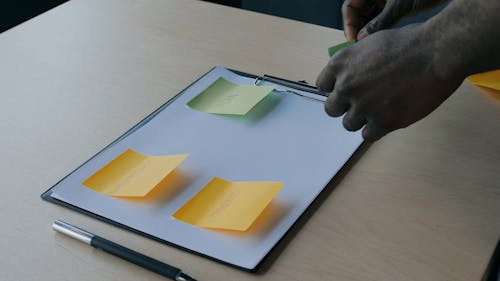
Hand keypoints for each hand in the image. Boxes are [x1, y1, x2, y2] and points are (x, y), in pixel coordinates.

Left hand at [316, 24, 463, 140]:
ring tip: (380, 108)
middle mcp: (346, 86)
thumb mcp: (371, 43)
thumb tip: (349, 74)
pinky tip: (387, 119)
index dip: (334, 89)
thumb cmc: (409, 44)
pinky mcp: (382, 122)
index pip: (322, 86)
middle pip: (331, 109)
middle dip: (345, 106)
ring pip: (348, 124)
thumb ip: (354, 62)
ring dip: (362, 119)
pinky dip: (375, 130)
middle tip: (362, 102)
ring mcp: (363, 106)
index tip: (345, 92)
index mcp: (341, 64)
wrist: (436, 54)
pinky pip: (367, 136)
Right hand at [342, 0, 446, 40]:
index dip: (349, 24)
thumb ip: (380, 21)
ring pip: (368, 17)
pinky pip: (380, 18)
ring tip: (373, 45)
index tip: (354, 40)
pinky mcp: (393, 5)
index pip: (349, 7)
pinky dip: (381, 28)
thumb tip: (362, 39)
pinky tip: (383, 39)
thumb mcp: (399, 5)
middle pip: (357, 13)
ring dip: (369, 31)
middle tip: (362, 47)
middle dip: (359, 29)